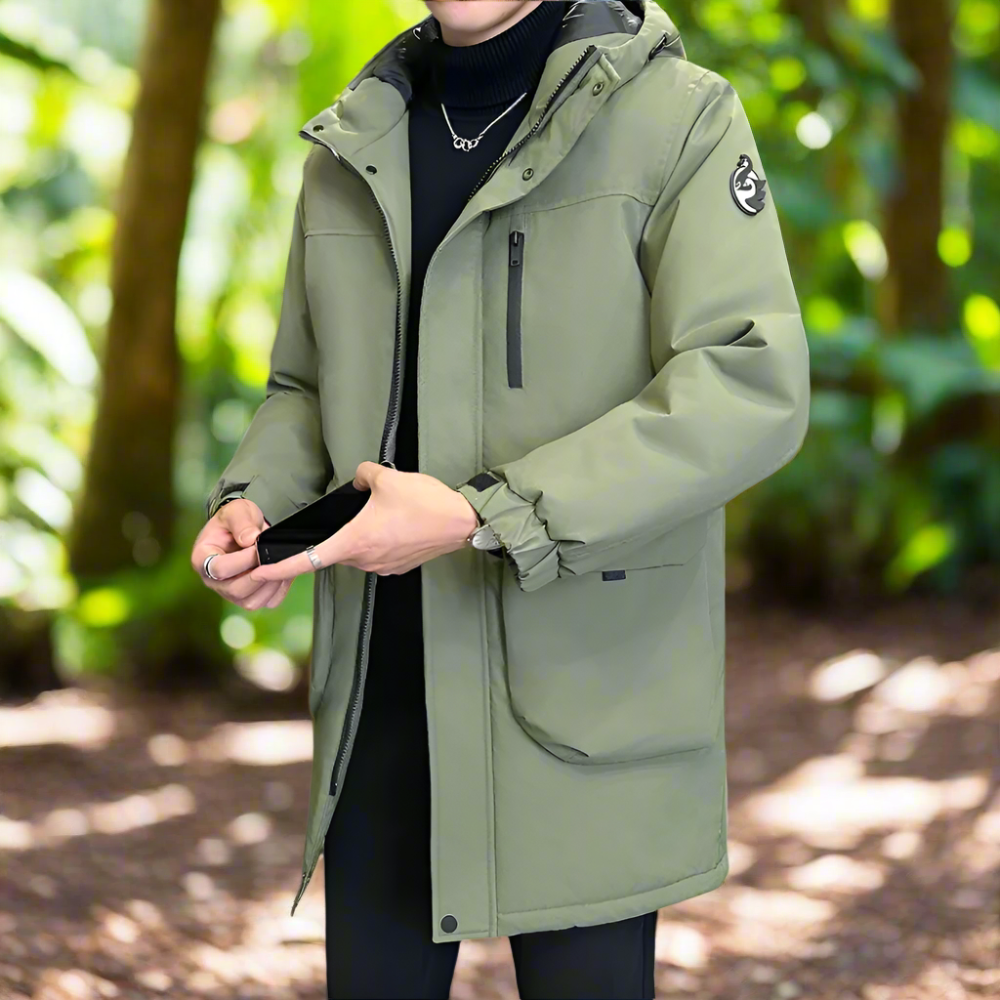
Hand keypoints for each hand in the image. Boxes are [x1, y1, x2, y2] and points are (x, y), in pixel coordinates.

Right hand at [192, 498, 290, 609]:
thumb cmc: (235, 520)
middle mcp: (213, 581)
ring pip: (251, 602)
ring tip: (280, 564)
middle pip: (236, 590)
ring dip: (271, 585)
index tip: (257, 546)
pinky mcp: (248, 597)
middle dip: (260, 575)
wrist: (244, 528)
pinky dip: (279, 590)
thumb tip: (250, 540)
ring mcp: (230, 592)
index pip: (220, 569)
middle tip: (272, 557)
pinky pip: (266, 602)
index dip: (244, 560)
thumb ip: (241, 523)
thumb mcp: (236, 511)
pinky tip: (282, 573)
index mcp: (202, 559)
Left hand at [249, 461, 479, 583]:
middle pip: (334, 551)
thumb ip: (361, 474)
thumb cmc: (426, 503)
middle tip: (347, 516)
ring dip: (357, 536)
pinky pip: (377, 553)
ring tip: (380, 513)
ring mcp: (383, 565)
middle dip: (332, 536)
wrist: (462, 522)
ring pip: (356, 551)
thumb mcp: (386, 477)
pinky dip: (377, 540)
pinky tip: (393, 523)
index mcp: (354, 540)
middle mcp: (365, 559)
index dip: (280, 567)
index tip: (260, 571)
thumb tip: (357, 478)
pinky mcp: (398, 565)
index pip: (308, 560)